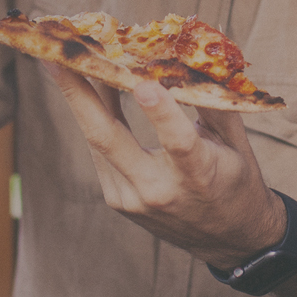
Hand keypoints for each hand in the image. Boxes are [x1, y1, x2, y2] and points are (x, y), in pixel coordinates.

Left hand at [40, 61, 289, 268]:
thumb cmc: (237, 182)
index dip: (161, 112)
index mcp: (199, 176)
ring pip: (97, 140)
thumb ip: (215, 101)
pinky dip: (95, 117)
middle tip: (58, 57)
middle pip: (108, 138)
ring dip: (79, 98)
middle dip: (79, 93)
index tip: (143, 81)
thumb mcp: (238, 143)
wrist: (227, 240)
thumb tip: (194, 56)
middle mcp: (158, 191)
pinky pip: (100, 150)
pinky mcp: (117, 200)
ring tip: (67, 58)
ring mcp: (131, 198)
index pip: (179, 143)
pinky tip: (89, 87)